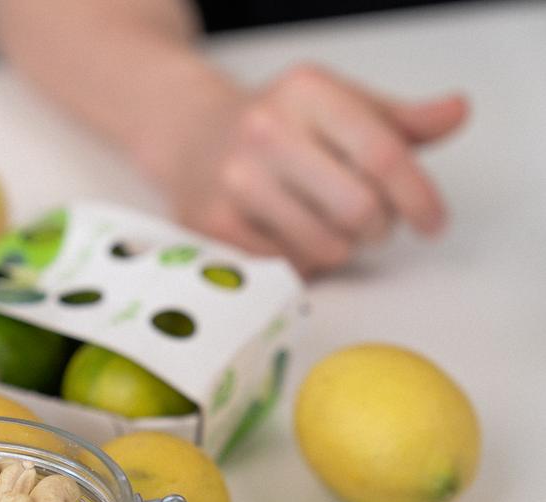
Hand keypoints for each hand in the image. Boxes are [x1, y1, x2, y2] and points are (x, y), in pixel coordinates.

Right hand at [145, 65, 467, 275]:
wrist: (190, 135)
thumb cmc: (279, 124)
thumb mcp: (339, 105)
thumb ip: (401, 120)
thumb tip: (455, 114)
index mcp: (307, 93)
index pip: (383, 154)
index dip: (419, 197)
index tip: (433, 223)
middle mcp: (265, 131)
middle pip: (359, 209)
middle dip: (379, 227)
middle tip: (371, 223)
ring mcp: (234, 180)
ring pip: (326, 246)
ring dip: (342, 248)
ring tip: (326, 226)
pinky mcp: (212, 224)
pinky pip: (287, 265)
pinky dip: (300, 259)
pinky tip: (288, 234)